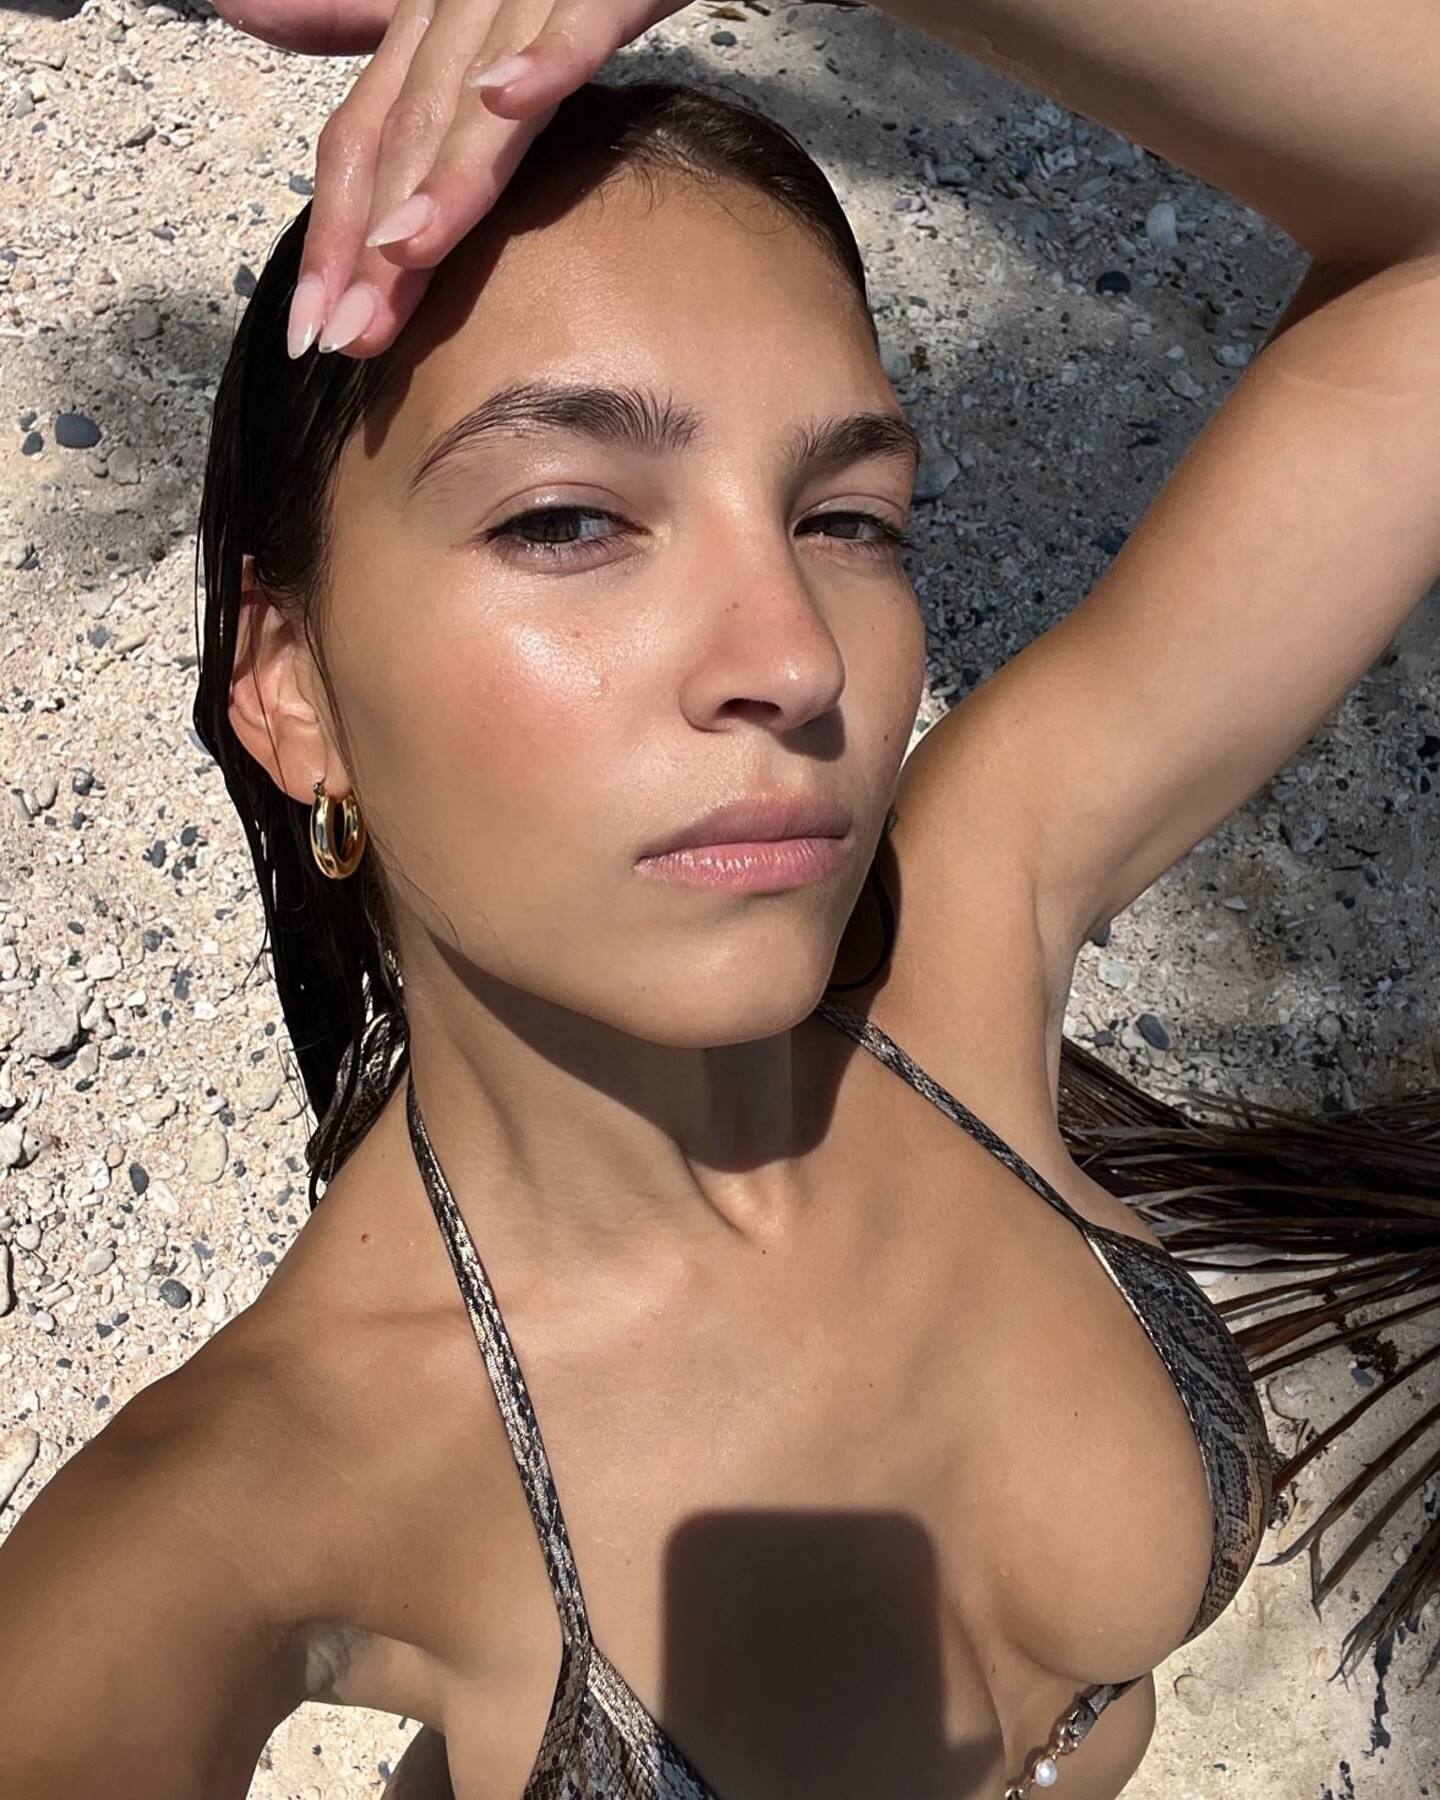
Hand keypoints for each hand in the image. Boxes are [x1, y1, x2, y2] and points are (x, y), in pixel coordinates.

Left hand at [261, 0, 689, 360]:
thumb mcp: (453, 1)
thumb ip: (357, 14)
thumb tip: (237, 9)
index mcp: (431, 23)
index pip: (365, 138)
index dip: (334, 234)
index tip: (315, 332)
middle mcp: (466, 8)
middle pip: (409, 136)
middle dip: (374, 241)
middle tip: (348, 335)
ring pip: (480, 95)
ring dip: (443, 177)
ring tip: (400, 254)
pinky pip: (579, 19)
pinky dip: (545, 59)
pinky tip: (507, 102)